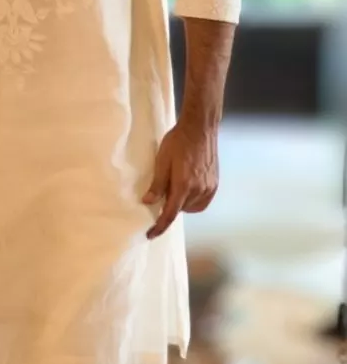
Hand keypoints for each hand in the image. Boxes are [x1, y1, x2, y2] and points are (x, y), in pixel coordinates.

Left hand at [143, 120, 218, 238]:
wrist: (200, 128)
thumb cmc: (178, 142)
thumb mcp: (161, 161)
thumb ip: (157, 184)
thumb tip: (148, 202)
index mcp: (184, 185)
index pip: (170, 214)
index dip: (160, 226)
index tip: (150, 235)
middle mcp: (199, 189)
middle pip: (181, 210)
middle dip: (171, 205)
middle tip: (165, 187)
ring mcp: (210, 187)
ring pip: (192, 207)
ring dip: (182, 203)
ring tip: (177, 184)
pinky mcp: (215, 184)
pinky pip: (202, 202)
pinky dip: (193, 200)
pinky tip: (188, 187)